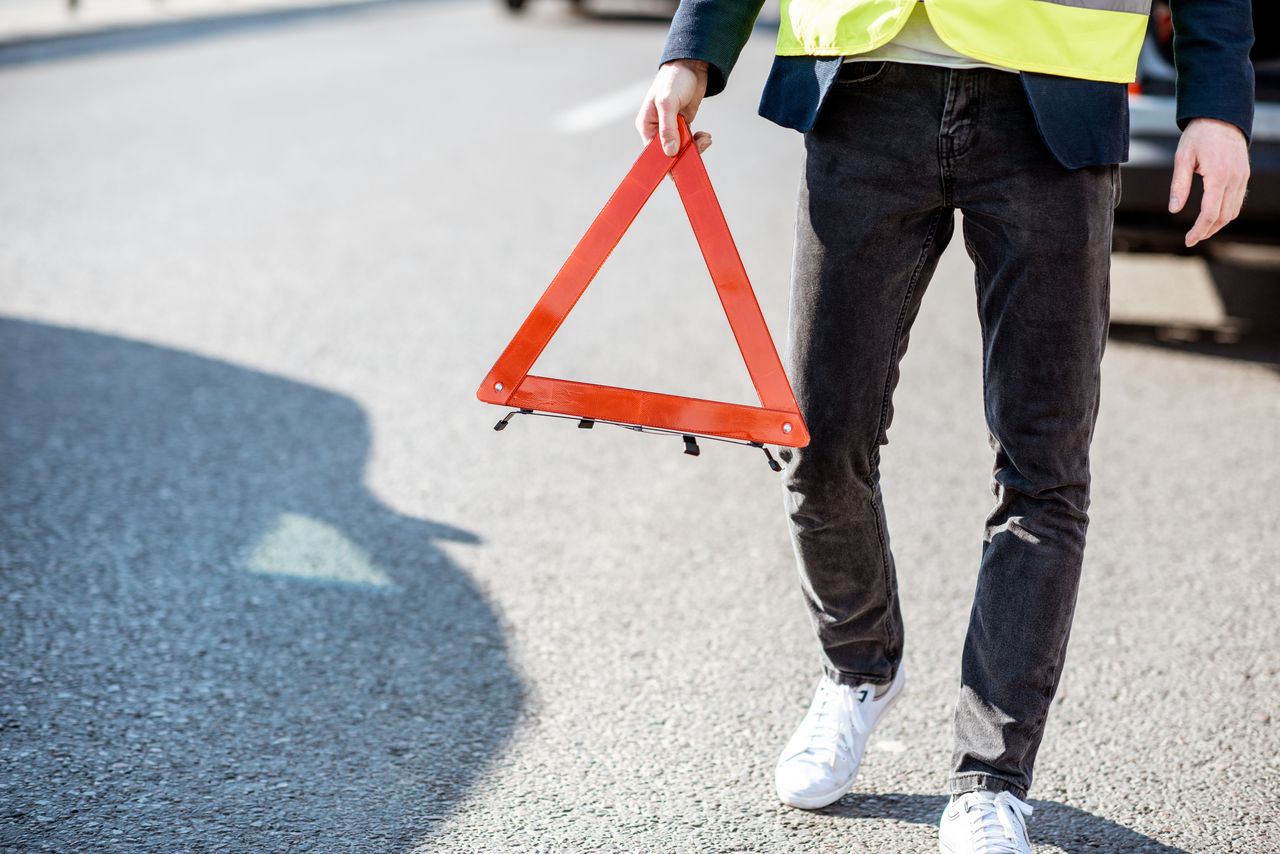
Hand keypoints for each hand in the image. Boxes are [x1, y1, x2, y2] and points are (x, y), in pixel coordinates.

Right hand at [635, 59, 712, 155]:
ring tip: (704, 138)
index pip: (652, 153)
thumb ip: (668, 128)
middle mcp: (657, 130)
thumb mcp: (668, 103)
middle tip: (698, 148)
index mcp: (647, 125)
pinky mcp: (684, 126)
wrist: (692, 66)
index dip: (664, 162)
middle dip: (683, 155)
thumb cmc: (674, 80)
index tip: (679, 166)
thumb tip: (670, 152)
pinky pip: (690, 142)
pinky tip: (705, 136)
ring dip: (695, 148)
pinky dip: (699, 142)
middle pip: (668, 154)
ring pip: (681, 150)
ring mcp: (672, 129)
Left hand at [1168, 117, 1250, 246]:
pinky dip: (1226, 213)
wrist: (1221, 117)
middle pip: (1224, 216)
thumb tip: (1174, 210)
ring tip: (1200, 231)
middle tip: (1191, 239)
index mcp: (1219, 175)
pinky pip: (1238, 201)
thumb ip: (1179, 185)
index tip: (1188, 240)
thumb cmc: (1198, 136)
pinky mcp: (1244, 175)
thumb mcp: (1182, 158)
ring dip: (1218, 225)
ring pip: (1233, 211)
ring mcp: (1242, 177)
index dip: (1199, 230)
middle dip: (1208, 231)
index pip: (1210, 213)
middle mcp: (1235, 178)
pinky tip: (1212, 217)